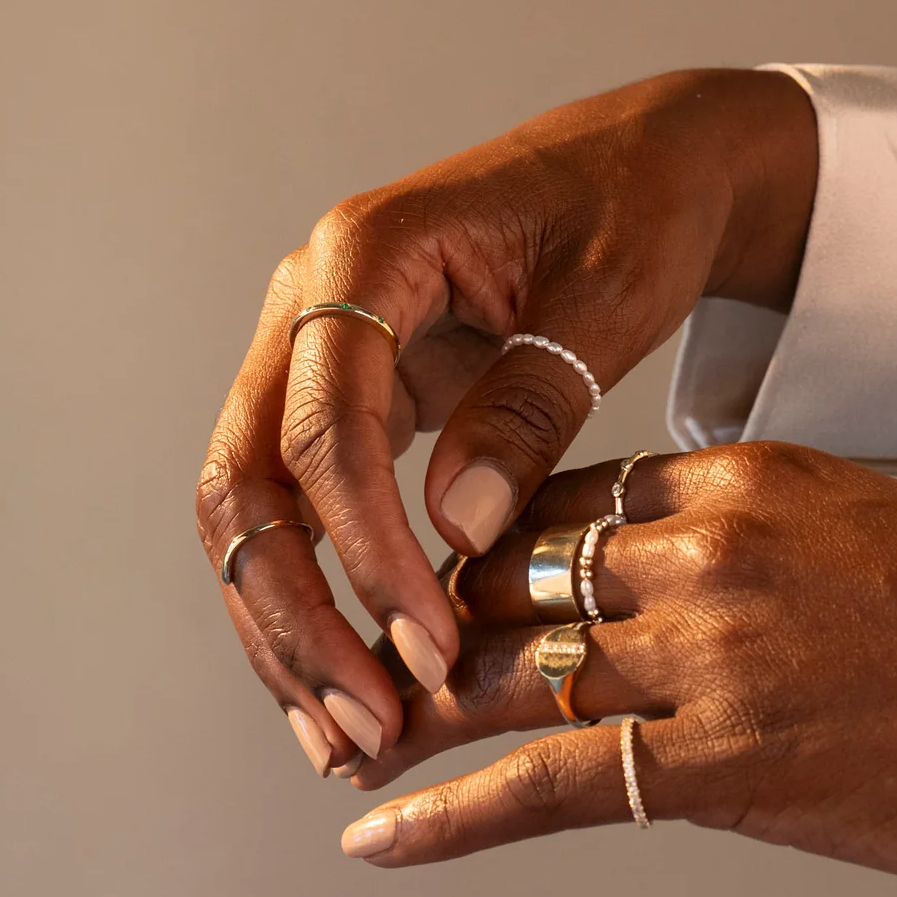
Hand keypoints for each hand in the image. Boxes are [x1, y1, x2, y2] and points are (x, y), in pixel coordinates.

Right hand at [194, 71, 817, 776]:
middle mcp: (310, 300)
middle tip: (366, 725)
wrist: (650, 161)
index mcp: (363, 253)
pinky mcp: (347, 394)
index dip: (365, 550)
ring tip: (349, 736)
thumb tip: (456, 535)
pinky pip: (300, 506)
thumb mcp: (608, 297)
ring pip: (252, 508)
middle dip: (296, 615)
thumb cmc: (639, 204)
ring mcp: (316, 349)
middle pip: (246, 479)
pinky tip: (356, 677)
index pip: (324, 428)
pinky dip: (320, 593)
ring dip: (289, 625)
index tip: (426, 642)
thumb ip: (529, 407)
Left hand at [339, 442, 896, 896]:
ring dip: (413, 710)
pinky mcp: (724, 763)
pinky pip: (542, 785)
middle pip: (516, 577)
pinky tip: (380, 833)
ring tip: (345, 735)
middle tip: (361, 658)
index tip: (447, 584)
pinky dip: (446, 815)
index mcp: (751, 473)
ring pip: (506, 672)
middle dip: (430, 622)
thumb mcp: (879, 541)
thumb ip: (771, 556)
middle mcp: (707, 546)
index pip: (572, 499)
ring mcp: (709, 651)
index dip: (493, 548)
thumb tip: (708, 603)